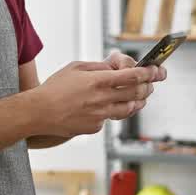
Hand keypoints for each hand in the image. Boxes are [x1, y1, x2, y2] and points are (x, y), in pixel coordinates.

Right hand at [30, 60, 157, 137]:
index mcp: (98, 81)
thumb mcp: (76, 67)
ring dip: (138, 101)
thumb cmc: (55, 87)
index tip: (156, 70)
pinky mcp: (95, 127)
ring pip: (129, 109)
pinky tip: (109, 107)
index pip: (133, 76)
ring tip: (140, 97)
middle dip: (148, 86)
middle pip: (137, 92)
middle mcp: (102, 99)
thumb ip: (99, 67)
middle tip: (151, 83)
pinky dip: (114, 111)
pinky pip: (111, 118)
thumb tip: (117, 67)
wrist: (38, 113)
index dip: (149, 73)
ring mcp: (100, 116)